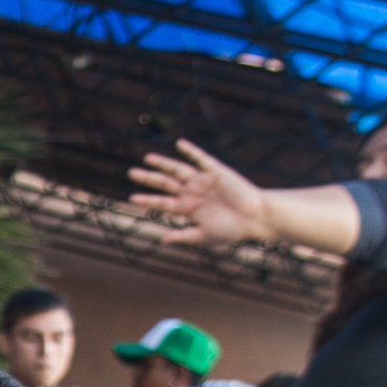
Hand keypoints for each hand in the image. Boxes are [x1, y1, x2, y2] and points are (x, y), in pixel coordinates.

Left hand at [128, 139, 269, 247]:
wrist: (255, 218)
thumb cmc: (232, 230)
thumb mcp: (204, 236)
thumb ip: (183, 236)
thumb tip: (162, 241)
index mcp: (188, 209)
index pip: (162, 203)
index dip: (147, 200)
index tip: (131, 199)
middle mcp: (192, 193)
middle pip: (166, 183)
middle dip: (149, 178)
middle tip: (131, 173)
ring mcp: (203, 181)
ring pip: (178, 170)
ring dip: (163, 164)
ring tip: (147, 158)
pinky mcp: (216, 171)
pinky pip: (201, 159)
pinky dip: (191, 151)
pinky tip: (179, 145)